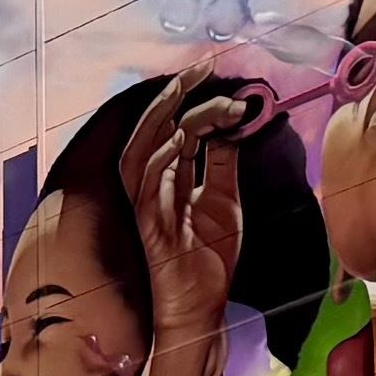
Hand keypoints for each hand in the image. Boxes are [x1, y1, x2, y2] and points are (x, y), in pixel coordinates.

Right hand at [129, 62, 249, 346]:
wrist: (202, 307)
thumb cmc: (207, 259)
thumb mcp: (224, 199)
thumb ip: (222, 163)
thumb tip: (232, 126)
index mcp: (168, 177)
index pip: (174, 126)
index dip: (195, 100)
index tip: (220, 77)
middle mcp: (152, 186)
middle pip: (152, 129)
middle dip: (174, 95)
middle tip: (203, 68)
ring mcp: (147, 206)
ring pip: (143, 150)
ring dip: (164, 118)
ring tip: (186, 92)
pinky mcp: (150, 227)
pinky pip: (148, 186)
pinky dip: (161, 158)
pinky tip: (180, 138)